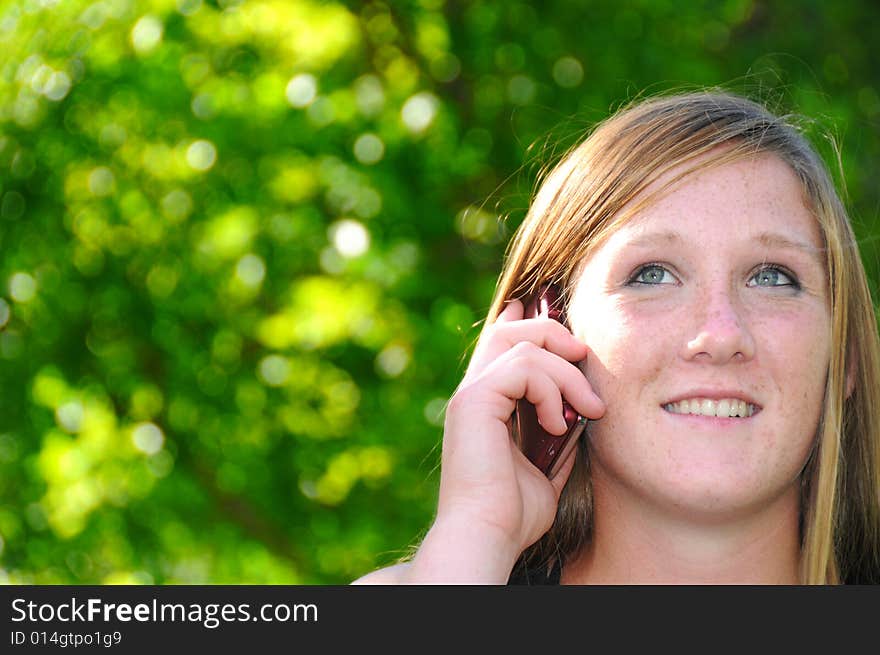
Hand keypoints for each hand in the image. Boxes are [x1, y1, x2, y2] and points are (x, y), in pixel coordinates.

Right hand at [426, 298, 605, 577]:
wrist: (489, 534)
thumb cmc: (514, 512)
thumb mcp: (547, 466)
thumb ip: (559, 435)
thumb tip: (582, 412)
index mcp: (487, 404)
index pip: (502, 342)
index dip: (530, 322)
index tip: (564, 326)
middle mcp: (474, 392)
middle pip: (509, 327)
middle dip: (553, 332)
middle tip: (583, 357)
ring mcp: (471, 394)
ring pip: (521, 342)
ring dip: (565, 371)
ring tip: (586, 408)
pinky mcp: (474, 400)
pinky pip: (521, 367)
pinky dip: (549, 389)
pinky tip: (558, 425)